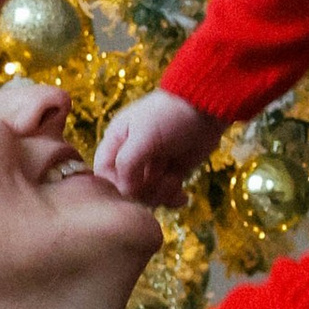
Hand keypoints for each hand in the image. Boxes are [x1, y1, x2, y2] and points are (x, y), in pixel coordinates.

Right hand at [94, 88, 222, 204]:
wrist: (206, 109)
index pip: (102, 172)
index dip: (114, 185)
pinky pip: (165, 197)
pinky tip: (183, 195)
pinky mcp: (172, 174)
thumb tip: (124, 191)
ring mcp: (152, 167)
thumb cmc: (170, 115)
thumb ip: (127, 163)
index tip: (132, 187)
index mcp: (117, 141)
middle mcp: (131, 156)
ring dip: (160, 194)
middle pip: (125, 189)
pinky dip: (174, 199)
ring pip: (145, 196)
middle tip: (160, 180)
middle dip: (143, 191)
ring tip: (174, 180)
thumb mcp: (143, 136)